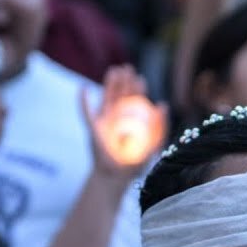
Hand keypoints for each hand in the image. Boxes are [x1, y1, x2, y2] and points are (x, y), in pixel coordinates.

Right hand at [82, 65, 168, 181]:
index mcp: (133, 122)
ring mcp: (104, 122)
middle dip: (124, 81)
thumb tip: (163, 104)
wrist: (116, 177)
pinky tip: (83, 88)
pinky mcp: (93, 129)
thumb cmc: (135, 164)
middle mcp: (118, 119)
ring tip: (114, 70)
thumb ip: (160, 127)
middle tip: (127, 69)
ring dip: (109, 84)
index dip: (138, 89)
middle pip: (121, 95)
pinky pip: (87, 113)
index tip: (140, 78)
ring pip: (106, 98)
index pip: (135, 101)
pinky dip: (83, 101)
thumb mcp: (153, 145)